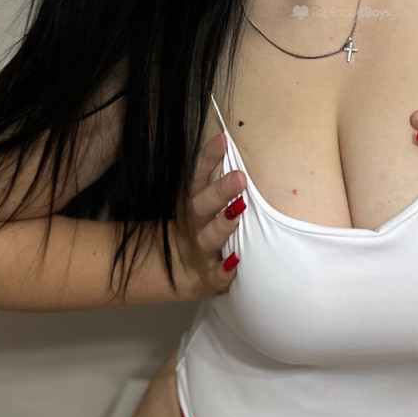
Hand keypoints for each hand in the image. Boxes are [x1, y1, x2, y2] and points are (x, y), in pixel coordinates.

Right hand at [171, 130, 247, 296]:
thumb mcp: (203, 204)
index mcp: (193, 202)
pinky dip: (223, 271)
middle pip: (203, 204)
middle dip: (220, 191)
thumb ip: (218, 182)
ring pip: (209, 236)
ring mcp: (199, 249)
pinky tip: (234, 263)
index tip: (222, 140)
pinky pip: (215, 275)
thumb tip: (232, 146)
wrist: (178, 271)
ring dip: (222, 225)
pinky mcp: (206, 277)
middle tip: (239, 177)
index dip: (208, 158)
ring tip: (238, 213)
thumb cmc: (200, 230)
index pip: (198, 177)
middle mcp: (194, 223)